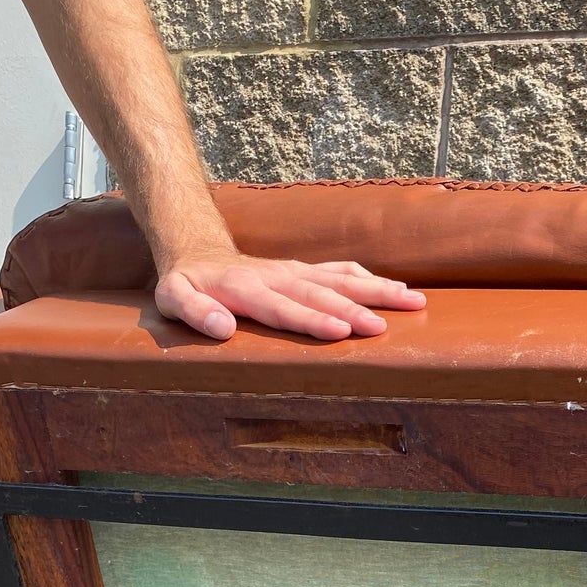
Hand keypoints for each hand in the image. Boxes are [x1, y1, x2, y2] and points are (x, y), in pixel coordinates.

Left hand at [155, 253, 426, 341]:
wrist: (196, 254)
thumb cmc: (184, 285)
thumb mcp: (173, 298)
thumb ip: (195, 312)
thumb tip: (222, 327)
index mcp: (247, 290)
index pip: (286, 309)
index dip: (314, 321)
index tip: (342, 332)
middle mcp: (278, 278)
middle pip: (322, 295)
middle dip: (356, 310)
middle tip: (386, 326)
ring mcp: (294, 272)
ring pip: (341, 280)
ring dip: (377, 290)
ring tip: (413, 301)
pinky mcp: (303, 272)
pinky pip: (340, 272)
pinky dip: (367, 278)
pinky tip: (395, 288)